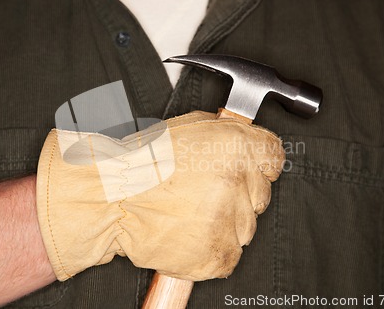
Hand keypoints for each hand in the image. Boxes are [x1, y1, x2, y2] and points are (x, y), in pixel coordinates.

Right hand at [36, 111, 284, 280]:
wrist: (110, 199)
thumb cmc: (142, 163)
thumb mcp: (189, 128)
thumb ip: (227, 136)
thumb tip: (248, 146)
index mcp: (235, 145)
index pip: (274, 158)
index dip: (259, 166)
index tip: (245, 172)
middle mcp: (237, 181)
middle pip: (260, 195)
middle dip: (238, 196)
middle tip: (203, 194)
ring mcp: (229, 220)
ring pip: (245, 227)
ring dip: (223, 223)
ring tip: (187, 214)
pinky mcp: (218, 254)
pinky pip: (230, 255)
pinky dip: (211, 249)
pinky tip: (187, 234)